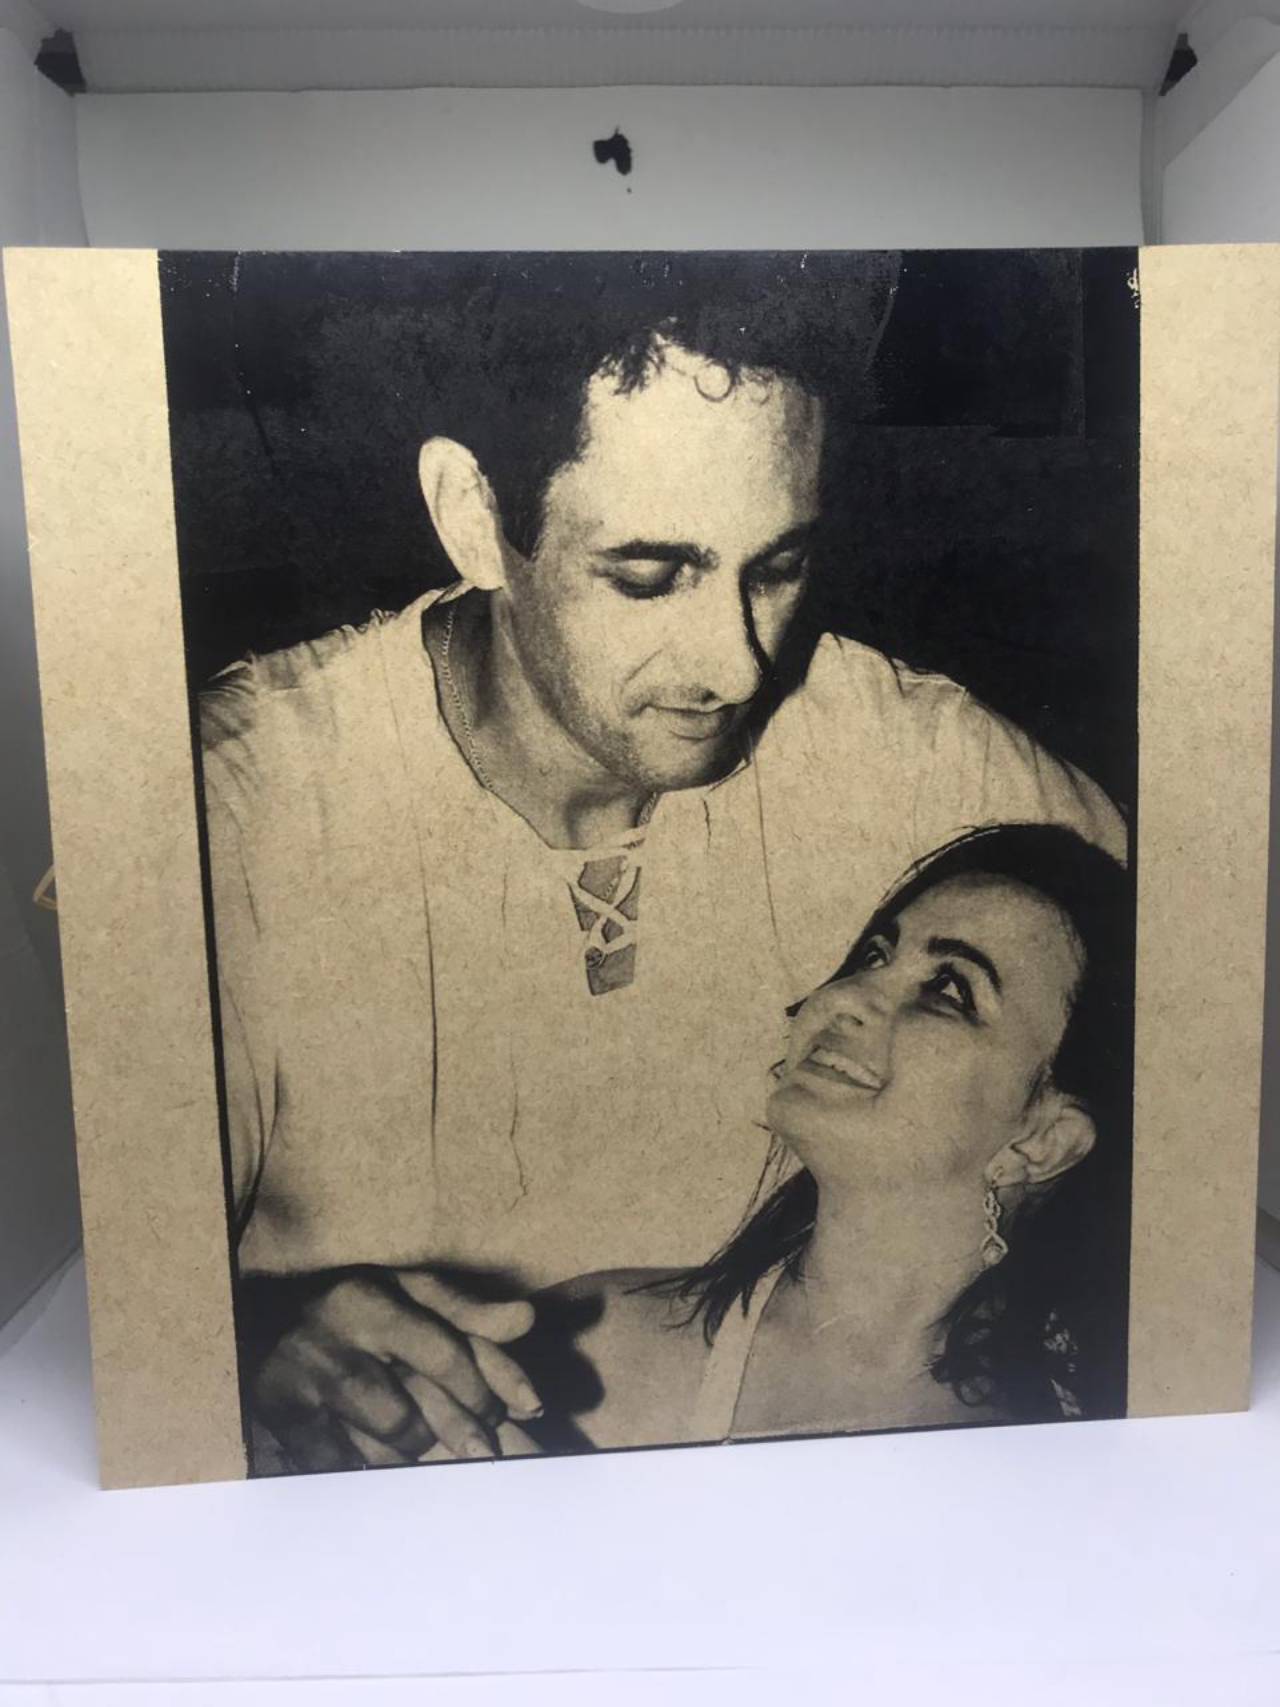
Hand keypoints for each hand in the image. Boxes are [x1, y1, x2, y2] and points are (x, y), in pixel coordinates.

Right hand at [247, 1268, 541, 1471]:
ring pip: (380, 1447)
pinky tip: (381, 1460)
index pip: (442, 1355)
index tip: (515, 1409)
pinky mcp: (282, 1423)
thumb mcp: (412, 1293)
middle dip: (459, 1436)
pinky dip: (368, 1469)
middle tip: (487, 1451)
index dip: (484, 1389)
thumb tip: (528, 1320)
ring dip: (412, 1452)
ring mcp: (301, 1388)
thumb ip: (469, 1313)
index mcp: (370, 1302)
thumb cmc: (360, 1306)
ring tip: (421, 1438)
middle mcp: (332, 1344)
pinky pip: (339, 1468)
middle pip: (410, 1416)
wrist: (267, 1319)